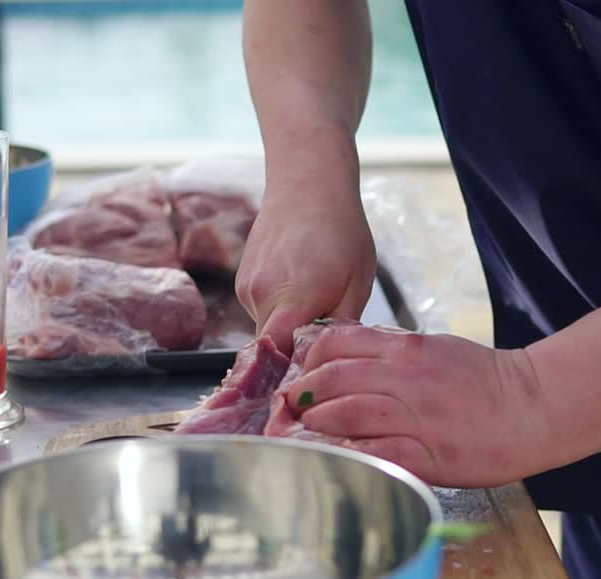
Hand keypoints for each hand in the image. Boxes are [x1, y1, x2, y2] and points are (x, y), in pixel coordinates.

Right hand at [235, 182, 376, 354]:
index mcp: (294, 298)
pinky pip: (261, 312)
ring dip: (290, 326)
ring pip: (268, 330)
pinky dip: (279, 309)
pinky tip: (298, 283)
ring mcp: (247, 289)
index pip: (281, 356)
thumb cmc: (342, 231)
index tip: (317, 371)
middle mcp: (262, 296)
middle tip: (324, 334)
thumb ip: (340, 326)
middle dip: (297, 349)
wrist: (307, 185)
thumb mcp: (358, 282)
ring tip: (315, 296)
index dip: (297, 371)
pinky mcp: (241, 283)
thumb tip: (329, 358)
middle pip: (275, 348)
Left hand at [284, 325, 547, 487]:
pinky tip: (336, 460)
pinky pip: (375, 453)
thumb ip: (390, 353)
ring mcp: (416, 415)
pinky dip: (348, 455)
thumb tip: (345, 360)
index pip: (335, 343)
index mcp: (406, 347)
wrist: (535, 406)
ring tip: (305, 435)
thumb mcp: (433, 351)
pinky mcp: (428, 454)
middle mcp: (405, 376)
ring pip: (345, 411)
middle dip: (301, 397)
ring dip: (316, 425)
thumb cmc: (485, 382)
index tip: (300, 378)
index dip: (306, 361)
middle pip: (331, 378)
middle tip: (289, 413)